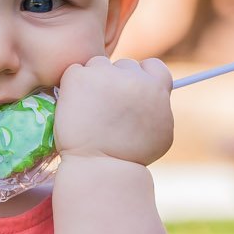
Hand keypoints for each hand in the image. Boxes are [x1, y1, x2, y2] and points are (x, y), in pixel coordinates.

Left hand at [53, 55, 173, 168]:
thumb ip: (159, 107)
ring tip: (89, 111)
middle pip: (123, 66)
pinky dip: (73, 88)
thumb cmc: (131, 158)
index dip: (141, 78)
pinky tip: (75, 108)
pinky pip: (74, 73)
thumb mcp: (160, 131)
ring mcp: (105, 75)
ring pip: (98, 66)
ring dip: (93, 82)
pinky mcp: (79, 78)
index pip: (151, 66)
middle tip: (105, 108)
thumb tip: (157, 94)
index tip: (131, 93)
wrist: (101, 167)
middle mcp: (133, 77)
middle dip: (115, 82)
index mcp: (156, 87)